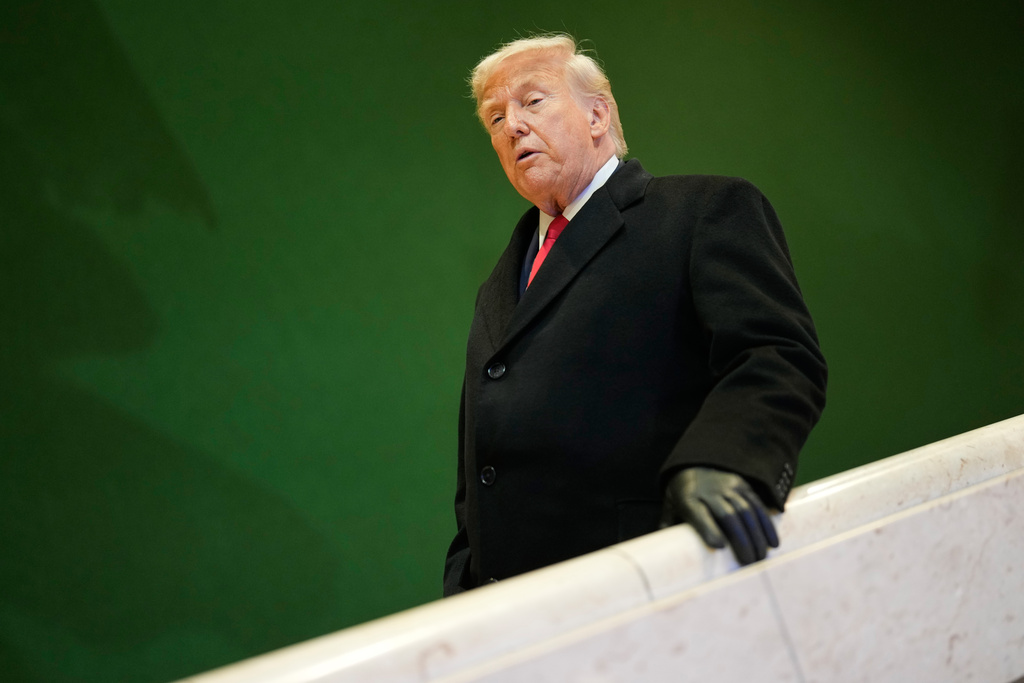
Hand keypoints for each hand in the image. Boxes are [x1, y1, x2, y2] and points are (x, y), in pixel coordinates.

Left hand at [660, 466, 778, 564]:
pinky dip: (767, 524)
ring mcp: (728, 486)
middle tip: (749, 562)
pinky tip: (773, 542)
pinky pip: (757, 504)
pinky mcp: (742, 484)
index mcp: (688, 498)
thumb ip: (668, 526)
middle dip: (741, 539)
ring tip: (761, 557)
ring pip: (745, 510)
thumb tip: (664, 552)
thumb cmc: (681, 495)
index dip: (709, 528)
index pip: (698, 513)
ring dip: (756, 535)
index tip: (719, 546)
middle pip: (728, 514)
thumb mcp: (670, 506)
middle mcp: (709, 491)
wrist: (693, 464)